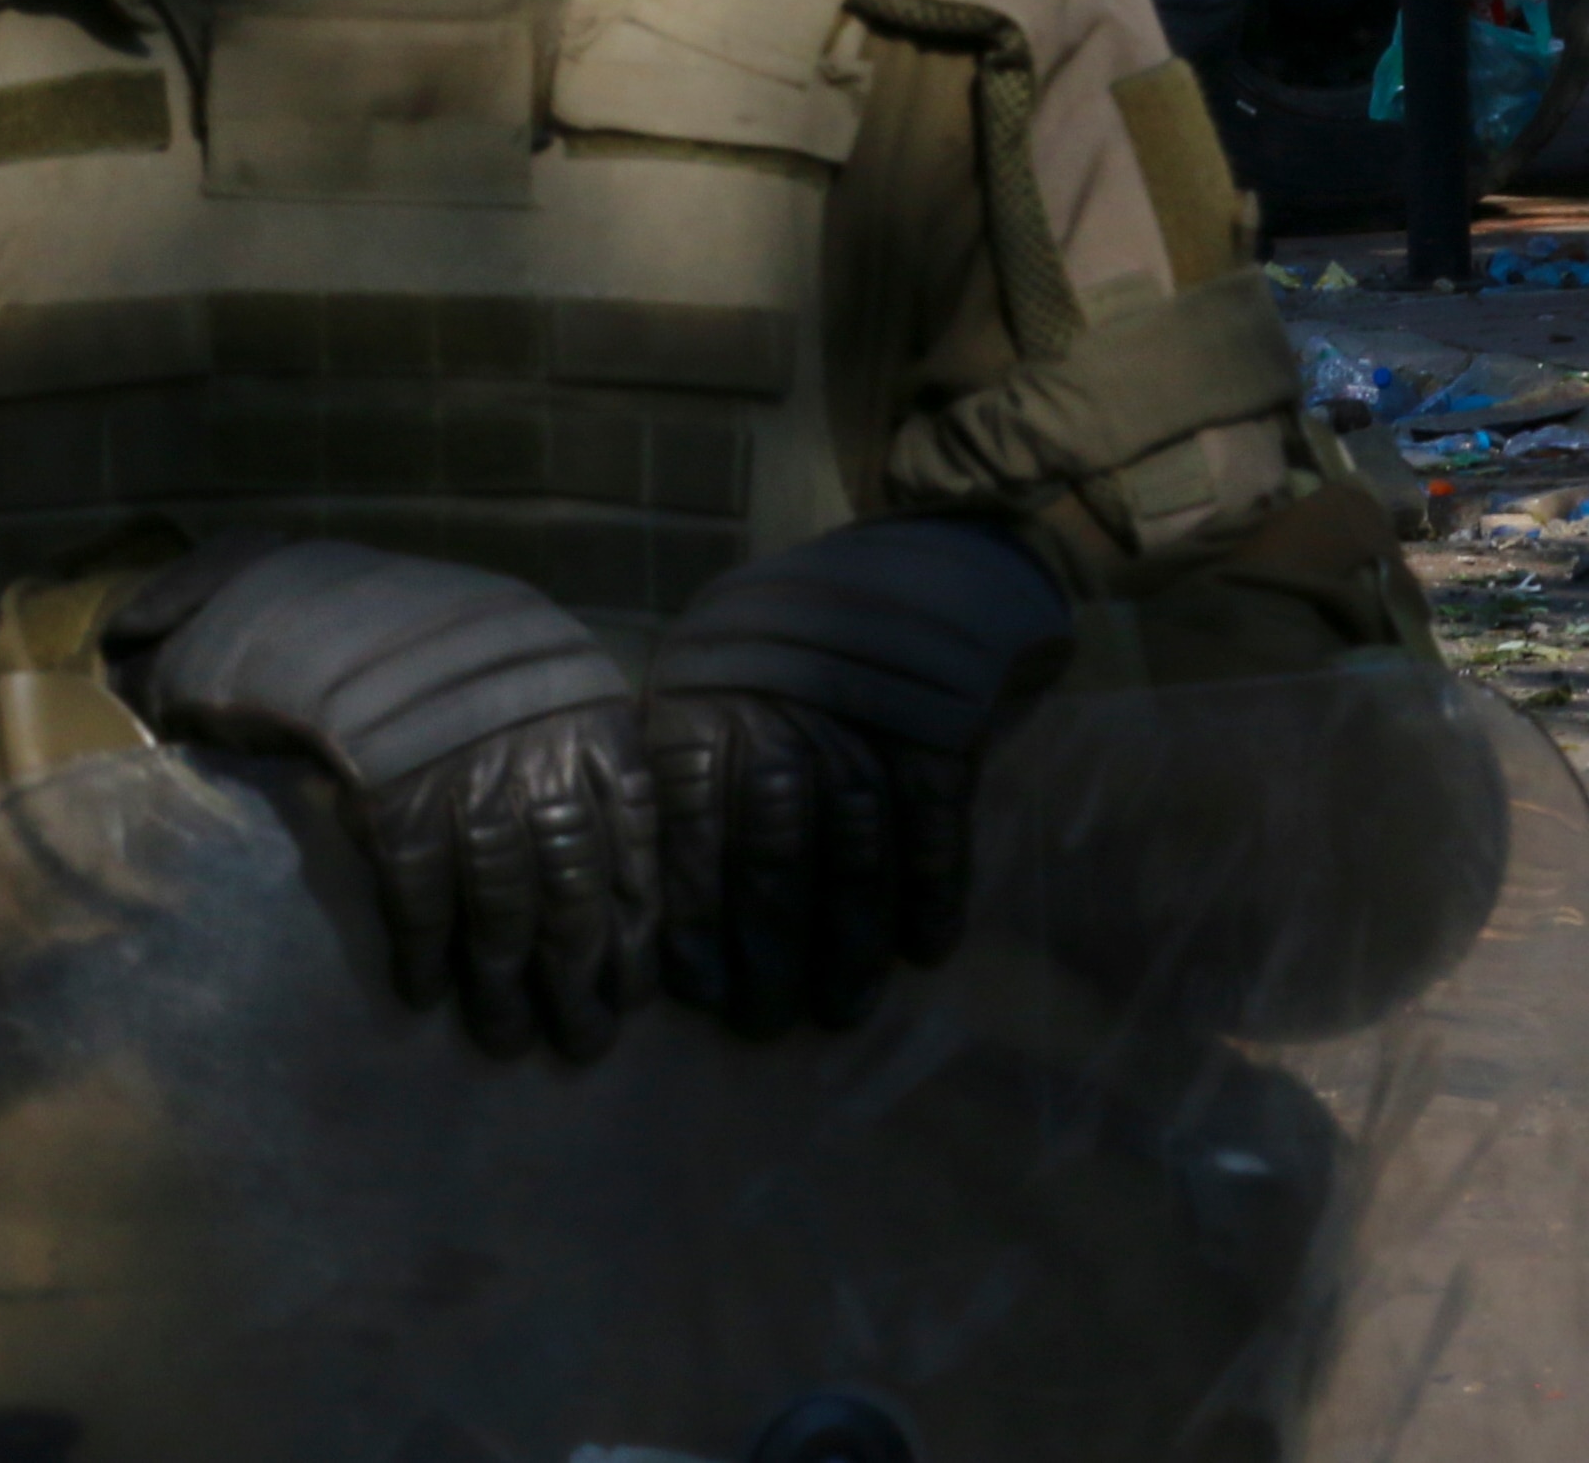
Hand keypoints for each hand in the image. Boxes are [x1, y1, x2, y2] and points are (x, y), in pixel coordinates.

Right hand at [116, 539, 653, 1058]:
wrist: (342, 607)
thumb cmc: (457, 657)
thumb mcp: (548, 686)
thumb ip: (592, 770)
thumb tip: (637, 886)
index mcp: (594, 724)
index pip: (635, 851)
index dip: (635, 933)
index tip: (633, 995)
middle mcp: (542, 755)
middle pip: (574, 894)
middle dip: (580, 979)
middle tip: (581, 1045)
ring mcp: (467, 777)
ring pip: (500, 909)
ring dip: (501, 986)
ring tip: (503, 1039)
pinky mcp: (395, 796)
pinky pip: (418, 897)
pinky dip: (422, 951)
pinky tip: (422, 992)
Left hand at [643, 518, 1071, 1037]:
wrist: (921, 565)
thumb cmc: (792, 648)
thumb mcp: (712, 682)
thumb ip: (687, 776)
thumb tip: (646, 906)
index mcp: (702, 694)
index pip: (686, 823)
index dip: (692, 913)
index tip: (696, 991)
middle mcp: (777, 702)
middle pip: (769, 848)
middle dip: (766, 946)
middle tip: (764, 1024)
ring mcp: (864, 710)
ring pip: (852, 847)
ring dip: (849, 937)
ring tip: (842, 1007)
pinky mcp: (942, 720)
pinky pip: (934, 821)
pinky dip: (931, 887)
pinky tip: (924, 947)